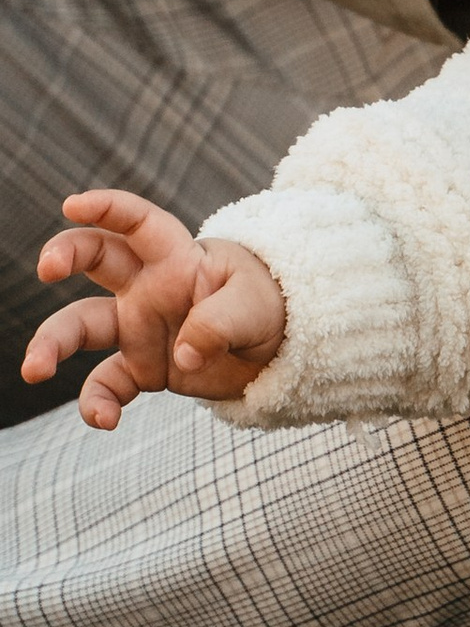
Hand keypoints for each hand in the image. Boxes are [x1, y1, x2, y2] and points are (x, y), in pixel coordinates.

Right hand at [22, 191, 287, 427]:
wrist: (278, 348)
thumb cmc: (267, 306)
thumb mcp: (256, 307)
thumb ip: (221, 323)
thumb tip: (182, 356)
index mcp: (178, 257)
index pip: (138, 222)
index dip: (107, 208)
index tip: (73, 205)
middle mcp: (148, 287)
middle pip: (96, 259)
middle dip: (65, 254)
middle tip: (47, 268)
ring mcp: (139, 328)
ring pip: (82, 325)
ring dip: (53, 343)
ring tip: (33, 369)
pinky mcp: (142, 368)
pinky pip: (107, 384)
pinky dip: (99, 403)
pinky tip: (104, 420)